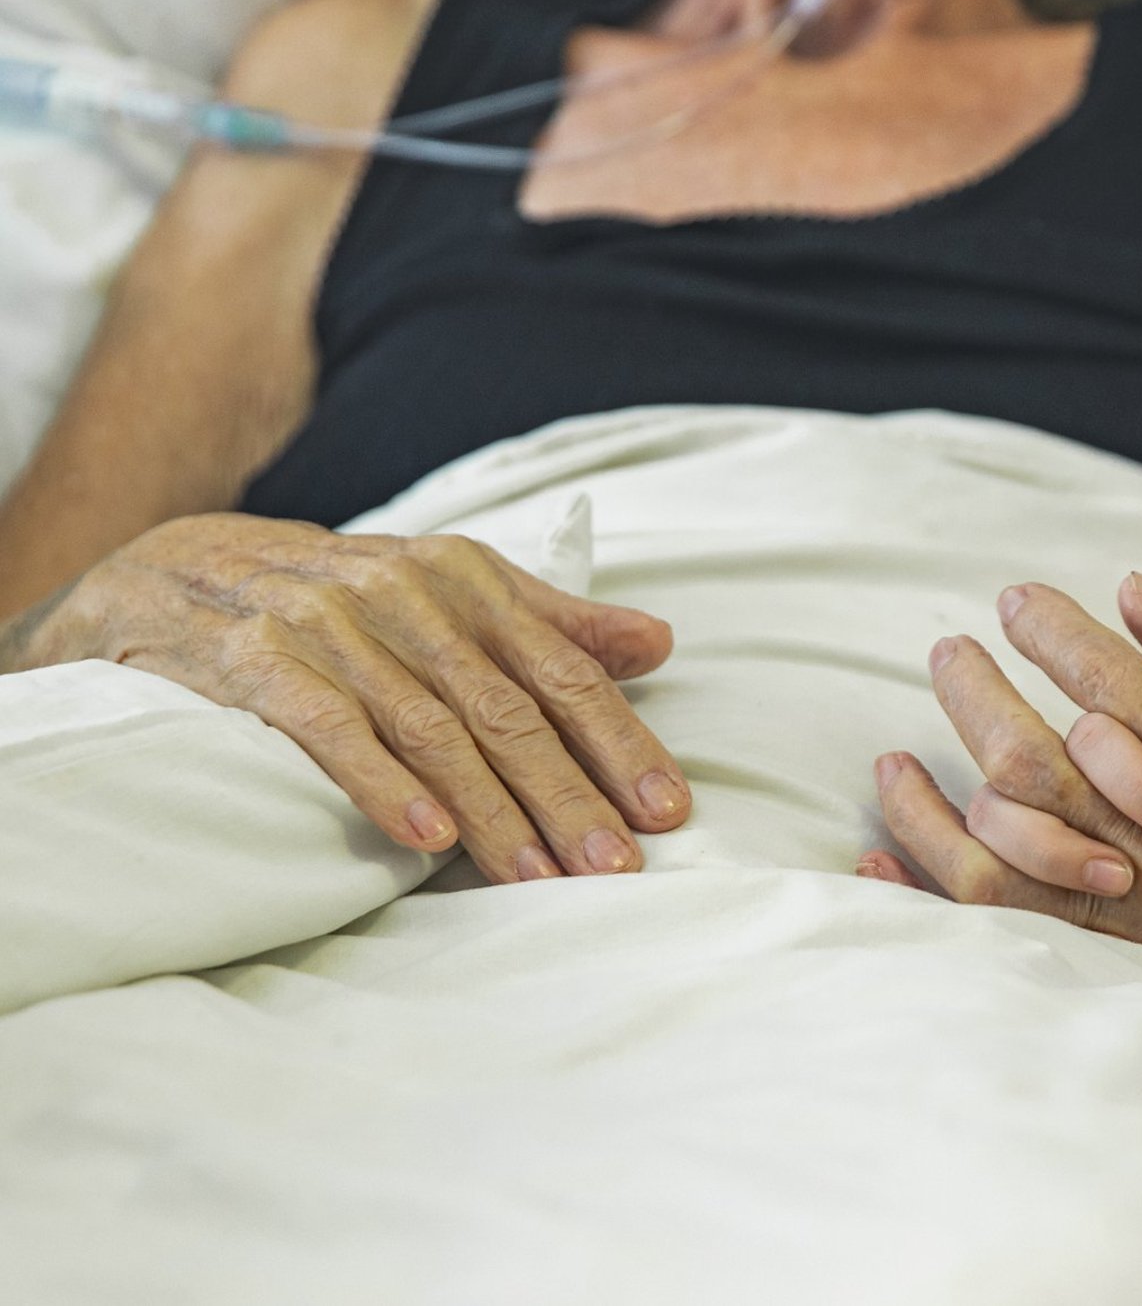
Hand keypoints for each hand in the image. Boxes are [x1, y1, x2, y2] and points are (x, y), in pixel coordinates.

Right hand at [36, 513, 691, 884]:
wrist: (170, 568)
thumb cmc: (338, 596)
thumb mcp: (449, 592)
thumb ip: (551, 623)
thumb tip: (656, 643)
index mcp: (464, 578)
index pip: (560, 669)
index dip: (619, 741)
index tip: (666, 810)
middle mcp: (404, 592)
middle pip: (506, 709)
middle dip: (567, 793)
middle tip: (614, 867)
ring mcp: (327, 624)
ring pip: (430, 728)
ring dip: (491, 811)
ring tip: (539, 878)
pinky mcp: (254, 660)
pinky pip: (329, 726)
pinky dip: (382, 783)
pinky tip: (428, 839)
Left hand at [862, 575, 1141, 1002]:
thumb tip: (1131, 592)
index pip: (1113, 691)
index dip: (1054, 636)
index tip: (1015, 597)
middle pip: (1040, 768)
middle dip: (977, 698)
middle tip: (946, 647)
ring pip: (1006, 857)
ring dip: (933, 802)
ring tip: (889, 757)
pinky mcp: (1130, 958)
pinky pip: (1010, 930)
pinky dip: (936, 894)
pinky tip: (881, 861)